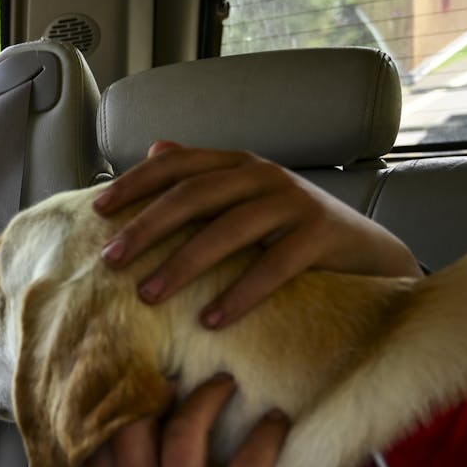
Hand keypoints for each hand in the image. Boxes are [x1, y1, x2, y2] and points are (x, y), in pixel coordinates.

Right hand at [87, 375, 292, 466]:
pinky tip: (277, 422)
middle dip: (156, 391)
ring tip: (227, 383)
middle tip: (180, 374)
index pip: (100, 453)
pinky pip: (247, 461)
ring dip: (208, 398)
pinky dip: (265, 434)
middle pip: (136, 428)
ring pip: (185, 431)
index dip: (111, 413)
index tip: (130, 388)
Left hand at [94, 142, 421, 328]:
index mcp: (238, 164)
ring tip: (148, 296)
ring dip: (183, 264)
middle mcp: (263, 175)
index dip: (135, 183)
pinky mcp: (322, 234)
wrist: (368, 251)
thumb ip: (204, 177)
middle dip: (147, 228)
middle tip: (111, 261)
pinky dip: (240, 293)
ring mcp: (295, 202)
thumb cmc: (293, 231)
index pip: (177, 164)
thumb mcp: (245, 201)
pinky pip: (274, 265)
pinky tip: (211, 319)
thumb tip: (155, 147)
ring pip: (228, 229)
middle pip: (194, 195)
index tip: (98, 210)